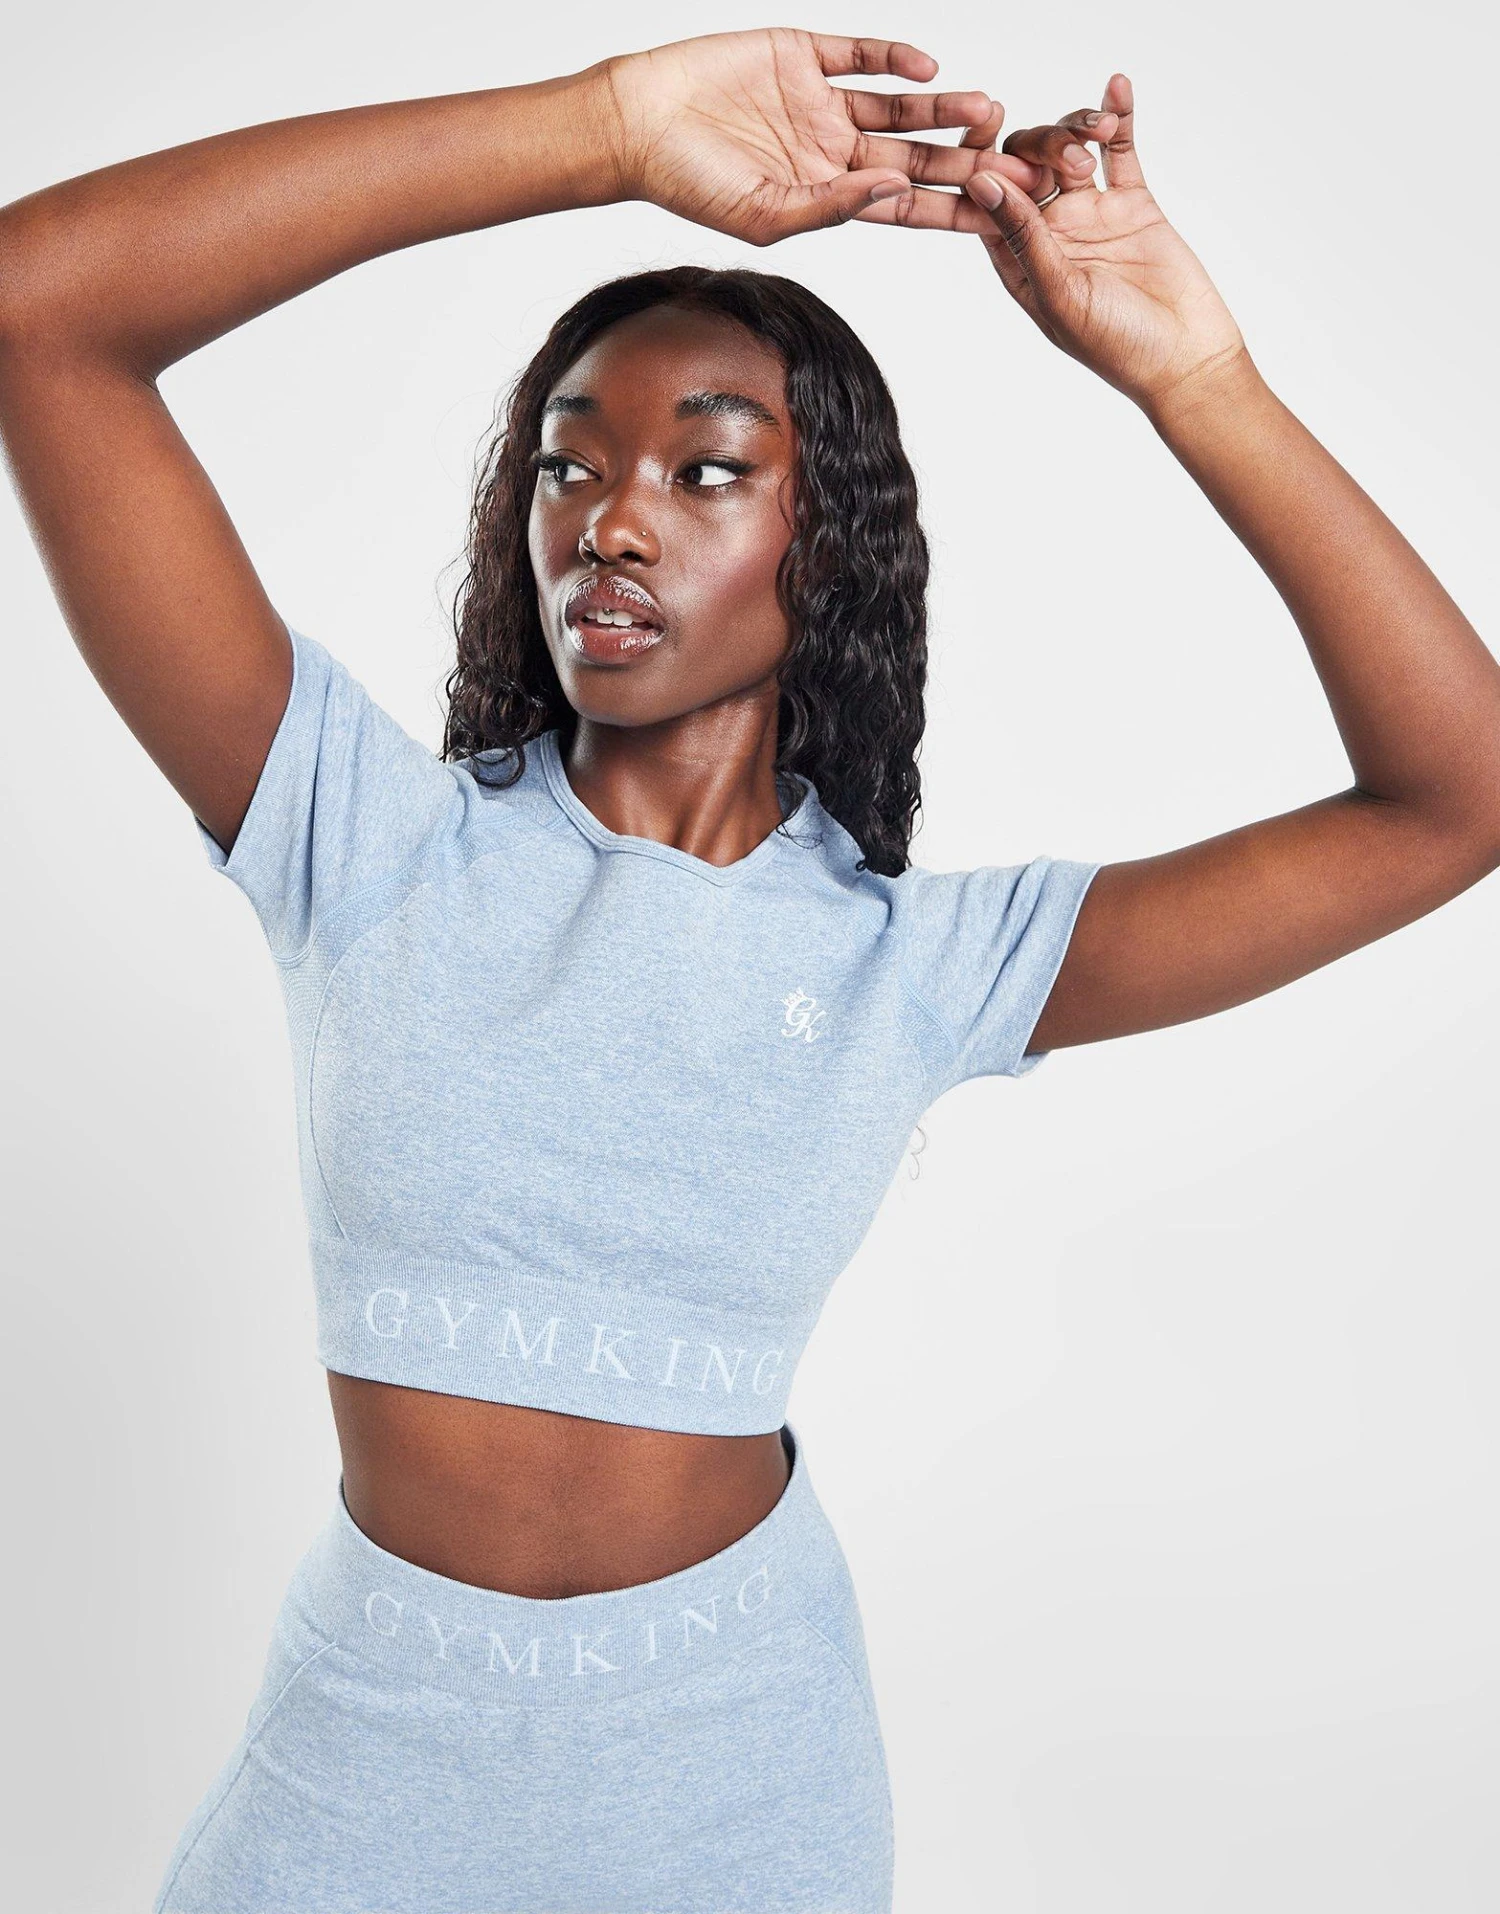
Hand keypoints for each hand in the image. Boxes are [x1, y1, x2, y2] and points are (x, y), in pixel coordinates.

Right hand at [598, 28, 1017, 243]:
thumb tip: (895, 194)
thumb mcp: (767, 215)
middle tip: (1018, 165)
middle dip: (965, 162)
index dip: (952, 210)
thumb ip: (833, 206)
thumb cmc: (688, 184)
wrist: (637, 124)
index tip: (999, 217)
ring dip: (943, 110)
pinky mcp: (801, 53)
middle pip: (914, 157)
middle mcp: (831, 149)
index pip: (905, 206)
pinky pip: (859, 54)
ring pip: (898, 107)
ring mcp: (819, 101)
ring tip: (987, 109)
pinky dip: (895, 59)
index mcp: (826, 196)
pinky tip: (928, 70)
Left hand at [964, 75, 1248, 413]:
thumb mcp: (1059, 292)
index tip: (986, 121)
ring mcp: (1089, 215)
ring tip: (1096, 136)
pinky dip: (1117, 118)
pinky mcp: (1131, 203)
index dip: (980, 155)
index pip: (985, 198)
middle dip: (1038, 145)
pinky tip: (1116, 87)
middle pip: (1024, 164)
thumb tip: (980, 182)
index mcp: (1016, 259)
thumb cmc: (1116, 346)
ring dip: (1075, 130)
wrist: (1184, 359)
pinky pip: (1120, 151)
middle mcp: (1047, 233)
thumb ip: (1023, 236)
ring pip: (1068, 150)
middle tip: (1069, 161)